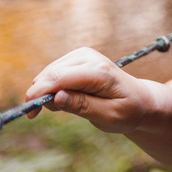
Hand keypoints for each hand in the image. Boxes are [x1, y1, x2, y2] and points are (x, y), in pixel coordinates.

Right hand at [25, 46, 159, 134]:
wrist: (140, 100)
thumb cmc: (128, 111)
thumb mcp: (109, 116)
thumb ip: (82, 106)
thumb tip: (56, 97)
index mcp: (100, 73)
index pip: (58, 78)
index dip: (38, 95)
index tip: (30, 114)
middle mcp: (90, 58)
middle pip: (50, 74)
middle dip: (40, 95)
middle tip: (44, 114)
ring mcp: (83, 54)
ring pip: (48, 73)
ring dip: (47, 92)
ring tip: (65, 107)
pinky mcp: (78, 57)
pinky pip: (53, 72)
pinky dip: (52, 86)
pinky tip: (65, 97)